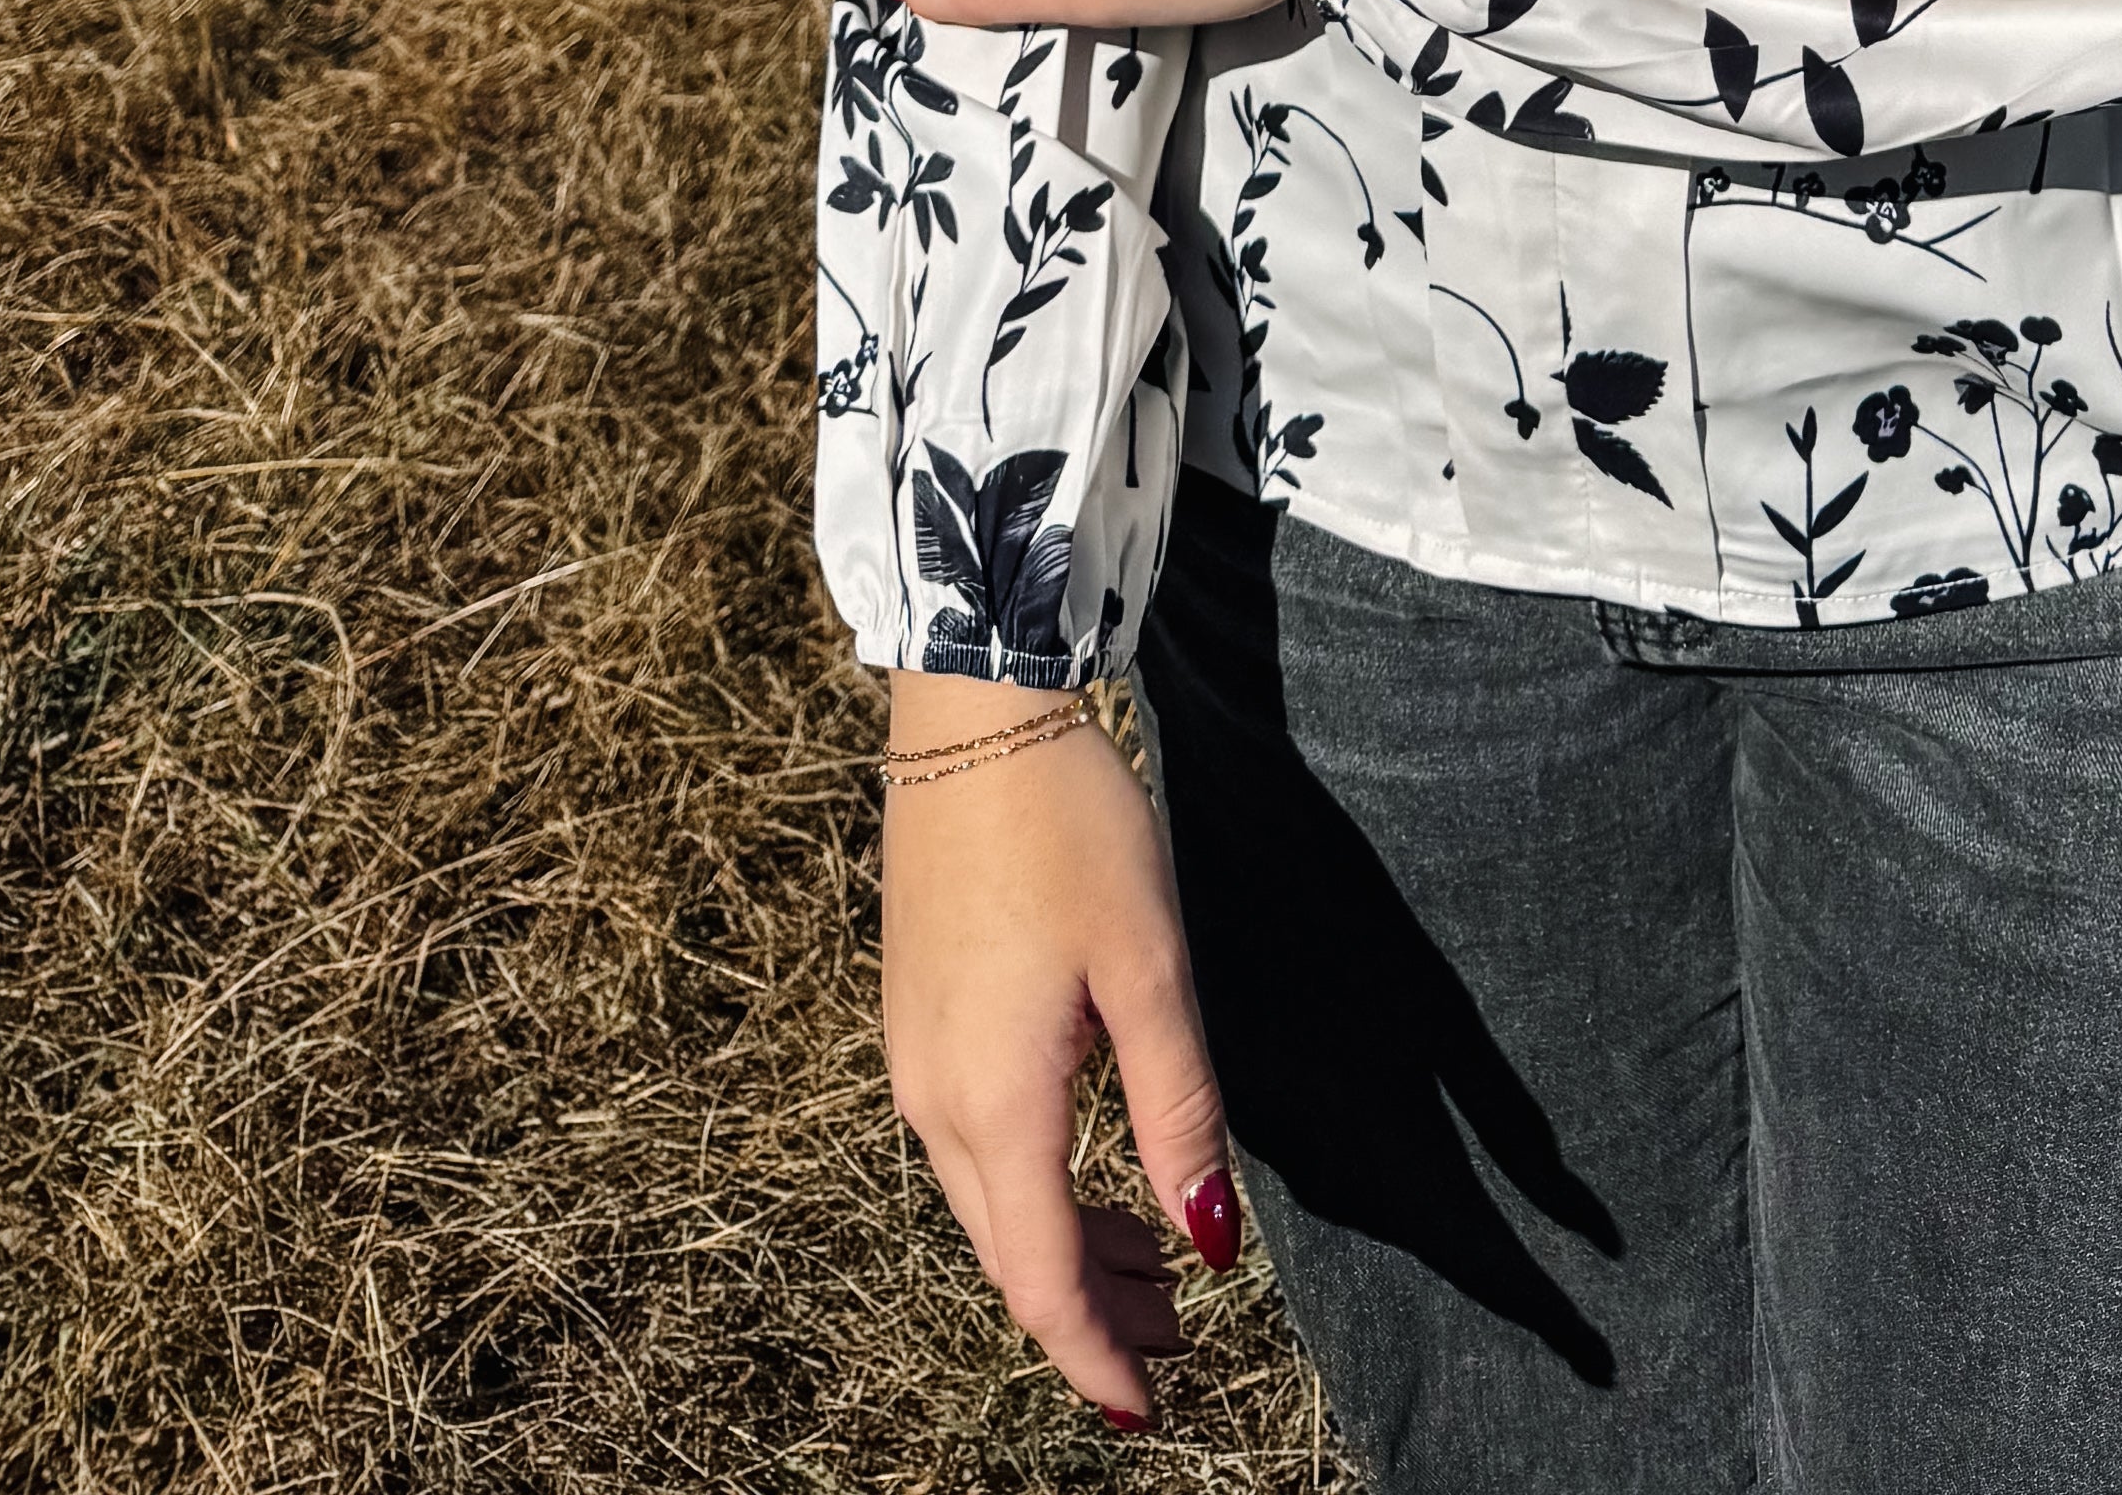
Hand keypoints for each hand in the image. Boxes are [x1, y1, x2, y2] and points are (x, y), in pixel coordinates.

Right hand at [880, 686, 1237, 1426]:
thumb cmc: (1069, 828)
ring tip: (1156, 1263)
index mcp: (993, 1103)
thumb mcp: (1149, 971)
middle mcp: (933, 1102)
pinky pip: (971, 1145)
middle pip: (1013, 1255)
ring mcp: (912, 1060)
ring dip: (1068, 1247)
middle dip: (1093, 1313)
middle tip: (1181, 1337)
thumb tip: (1209, 1244)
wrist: (971, 711)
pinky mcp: (915, 1019)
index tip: (1149, 1410)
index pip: (1043, 1282)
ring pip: (991, 1203)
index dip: (1097, 1357)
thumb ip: (1178, 1113)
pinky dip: (1035, 1184)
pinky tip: (1091, 1164)